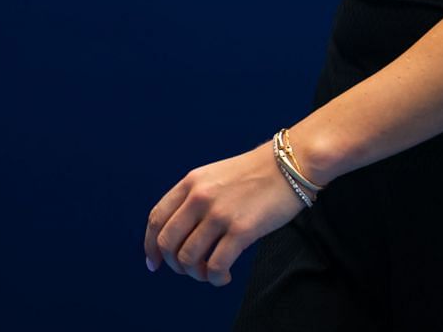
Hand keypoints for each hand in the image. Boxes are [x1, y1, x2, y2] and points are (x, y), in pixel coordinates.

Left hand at [144, 140, 306, 285]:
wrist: (291, 163)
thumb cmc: (257, 172)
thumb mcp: (216, 175)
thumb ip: (196, 198)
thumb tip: (182, 234)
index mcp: (191, 183)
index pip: (156, 219)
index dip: (150, 246)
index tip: (154, 262)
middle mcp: (200, 197)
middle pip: (167, 242)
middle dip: (174, 264)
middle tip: (188, 270)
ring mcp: (219, 214)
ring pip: (188, 258)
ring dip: (195, 273)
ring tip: (210, 273)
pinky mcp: (241, 230)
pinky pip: (216, 266)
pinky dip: (215, 278)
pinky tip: (224, 277)